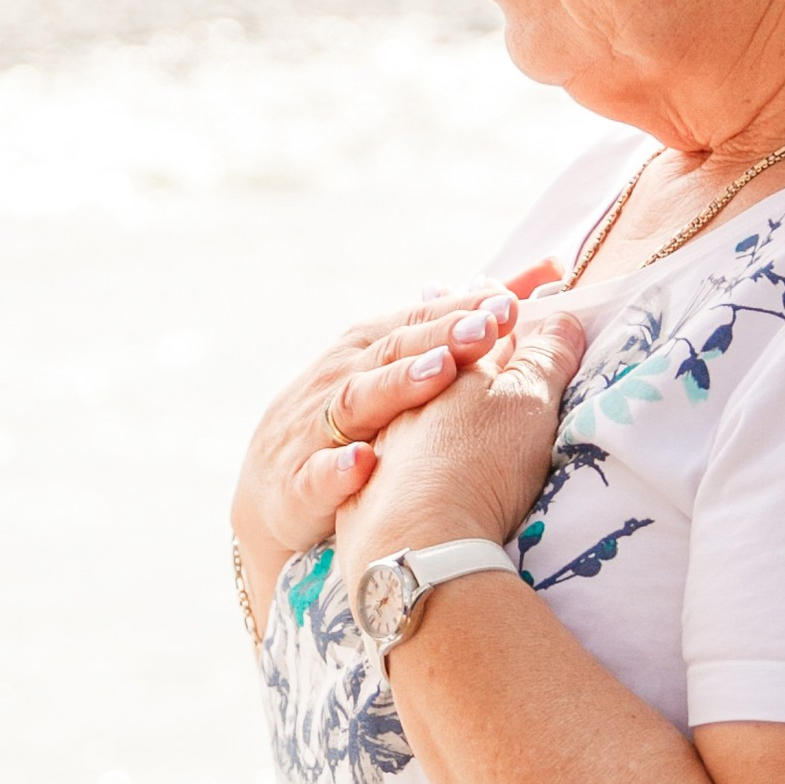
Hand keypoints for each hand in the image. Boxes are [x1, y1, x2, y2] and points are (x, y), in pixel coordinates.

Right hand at [232, 263, 559, 620]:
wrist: (270, 491)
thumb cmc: (344, 424)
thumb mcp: (387, 374)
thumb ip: (448, 337)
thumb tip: (514, 292)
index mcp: (364, 351)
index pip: (416, 321)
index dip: (460, 309)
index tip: (509, 301)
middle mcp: (339, 380)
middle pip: (393, 351)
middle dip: (442, 337)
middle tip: (490, 328)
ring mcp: (314, 431)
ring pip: (356, 402)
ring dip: (398, 385)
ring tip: (441, 373)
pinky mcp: (297, 485)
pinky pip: (317, 476)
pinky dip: (340, 468)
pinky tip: (365, 462)